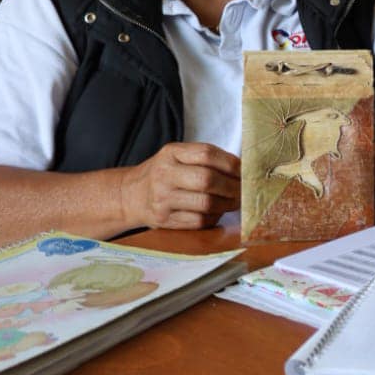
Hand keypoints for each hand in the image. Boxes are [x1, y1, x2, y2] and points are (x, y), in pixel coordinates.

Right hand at [119, 143, 241, 230]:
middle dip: (232, 186)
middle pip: (207, 180)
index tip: (244, 170)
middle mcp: (164, 175)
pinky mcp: (164, 220)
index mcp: (170, 153)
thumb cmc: (164, 174)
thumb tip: (243, 169)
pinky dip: (214, 217)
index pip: (206, 154)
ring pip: (206, 203)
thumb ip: (205, 158)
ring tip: (234, 201)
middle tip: (243, 190)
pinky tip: (217, 212)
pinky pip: (199, 221)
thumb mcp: (177, 157)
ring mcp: (162, 199)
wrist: (131, 195)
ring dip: (227, 204)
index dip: (231, 163)